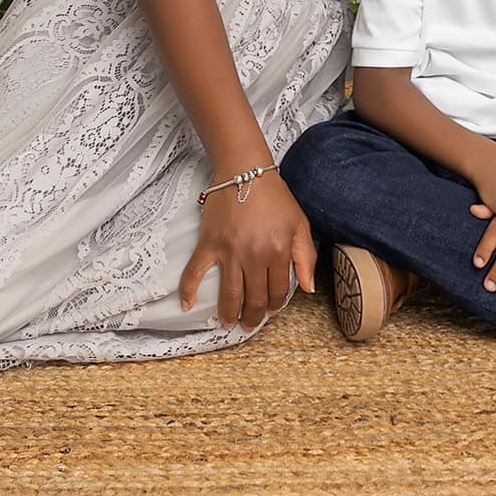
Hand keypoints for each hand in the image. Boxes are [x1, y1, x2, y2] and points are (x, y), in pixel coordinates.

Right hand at [178, 171, 316, 330]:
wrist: (245, 171)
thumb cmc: (275, 197)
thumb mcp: (300, 224)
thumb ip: (306, 258)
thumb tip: (308, 289)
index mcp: (279, 252)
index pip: (277, 291)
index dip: (274, 306)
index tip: (270, 310)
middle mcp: (255, 256)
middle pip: (254, 299)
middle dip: (252, 318)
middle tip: (249, 325)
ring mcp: (230, 252)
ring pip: (229, 294)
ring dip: (228, 314)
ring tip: (228, 323)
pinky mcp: (209, 244)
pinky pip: (195, 272)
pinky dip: (188, 290)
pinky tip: (187, 305)